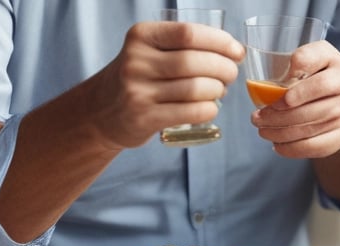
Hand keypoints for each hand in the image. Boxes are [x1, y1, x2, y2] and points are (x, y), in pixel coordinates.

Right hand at [86, 22, 244, 148]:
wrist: (102, 110)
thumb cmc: (141, 77)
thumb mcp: (151, 50)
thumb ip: (184, 46)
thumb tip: (234, 51)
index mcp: (141, 36)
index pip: (188, 33)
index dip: (220, 41)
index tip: (236, 51)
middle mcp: (136, 61)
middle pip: (194, 62)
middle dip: (224, 68)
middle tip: (231, 74)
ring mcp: (138, 91)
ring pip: (196, 89)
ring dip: (218, 90)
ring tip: (219, 91)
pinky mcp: (144, 118)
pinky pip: (191, 112)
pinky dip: (209, 109)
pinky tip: (210, 107)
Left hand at [251, 41, 339, 157]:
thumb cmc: (319, 74)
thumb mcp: (313, 57)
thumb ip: (301, 59)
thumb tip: (278, 80)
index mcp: (336, 64)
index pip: (318, 72)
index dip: (298, 85)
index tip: (279, 86)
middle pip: (308, 108)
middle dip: (276, 115)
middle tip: (256, 117)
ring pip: (307, 129)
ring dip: (278, 132)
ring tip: (261, 129)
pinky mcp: (339, 136)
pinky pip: (312, 147)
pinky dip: (290, 148)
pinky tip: (277, 143)